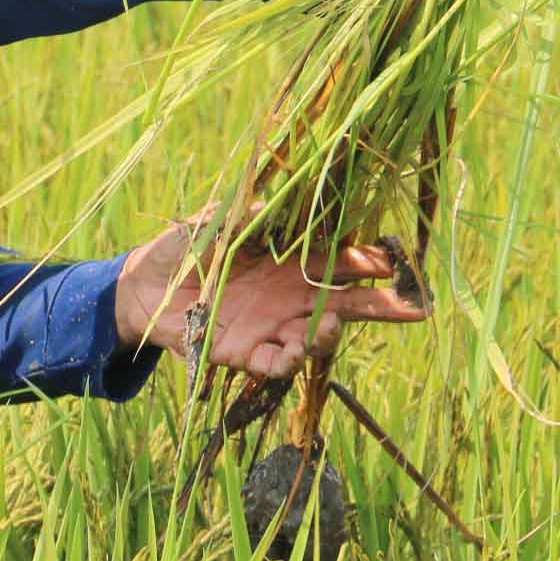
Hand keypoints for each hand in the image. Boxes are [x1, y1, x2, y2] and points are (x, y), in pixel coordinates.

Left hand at [113, 218, 426, 381]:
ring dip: (330, 334)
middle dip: (385, 306)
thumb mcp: (217, 221)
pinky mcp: (248, 353)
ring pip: (320, 337)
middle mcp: (292, 294)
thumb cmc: (185, 246)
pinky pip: (279, 365)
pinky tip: (293, 352)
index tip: (393, 261)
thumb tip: (284, 194)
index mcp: (293, 258)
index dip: (370, 260)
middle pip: (349, 302)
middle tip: (416, 310)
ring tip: (327, 326)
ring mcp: (274, 326)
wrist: (143, 287)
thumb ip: (251, 212)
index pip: (343, 259)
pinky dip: (290, 362)